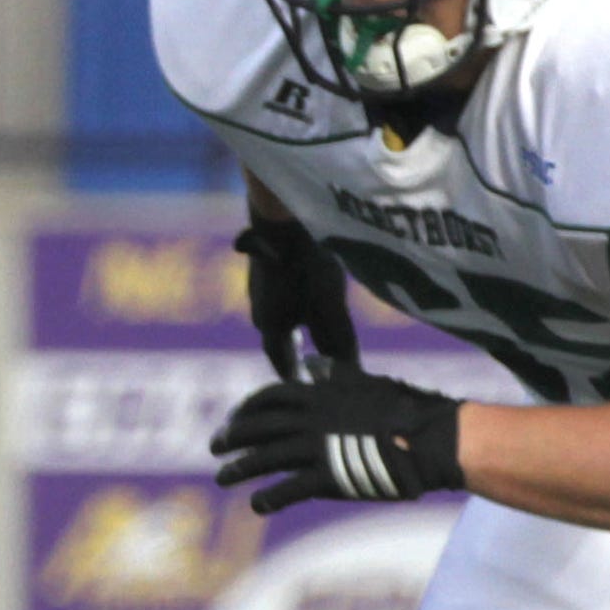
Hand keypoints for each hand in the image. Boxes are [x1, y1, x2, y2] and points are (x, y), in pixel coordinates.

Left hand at [210, 367, 463, 514]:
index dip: (247, 409)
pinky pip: (289, 488)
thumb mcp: (366, 380)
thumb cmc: (407, 408)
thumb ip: (335, 375)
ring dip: (240, 468)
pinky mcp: (329, 477)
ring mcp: (318, 447)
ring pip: (265, 457)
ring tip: (222, 478)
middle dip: (233, 436)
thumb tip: (311, 365)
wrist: (434, 438)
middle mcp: (312, 418)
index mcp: (320, 393)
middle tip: (214, 447)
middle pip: (258, 426)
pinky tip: (257, 506)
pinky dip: (269, 497)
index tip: (234, 419)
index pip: (270, 397)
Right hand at [240, 217, 359, 381]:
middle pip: (278, 342)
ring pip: (278, 317)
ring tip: (308, 334)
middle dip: (295, 356)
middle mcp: (259, 311)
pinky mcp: (265, 266)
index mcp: (271, 328)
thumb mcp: (329, 310)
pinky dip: (294, 305)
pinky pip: (279, 295)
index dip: (297, 380)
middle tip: (309, 368)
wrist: (281, 218)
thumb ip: (338, 343)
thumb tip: (351, 374)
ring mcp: (258, 287)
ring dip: (293, 329)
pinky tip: (305, 294)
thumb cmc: (306, 268)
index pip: (283, 366)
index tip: (309, 391)